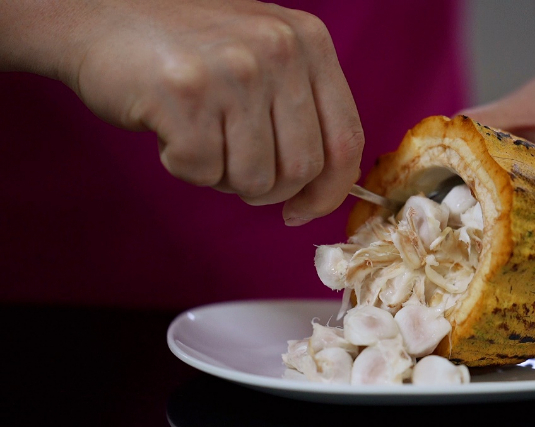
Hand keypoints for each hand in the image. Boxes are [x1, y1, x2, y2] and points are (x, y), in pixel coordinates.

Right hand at [61, 0, 363, 223]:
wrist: (100, 13)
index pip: (346, 140)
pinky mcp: (186, 94)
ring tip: (199, 135)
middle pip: (302, 169)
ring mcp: (234, 71)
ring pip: (254, 180)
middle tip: (232, 167)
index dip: (329, 191)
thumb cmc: (188, 50)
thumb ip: (301, 109)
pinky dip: (183, 167)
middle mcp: (279, 50)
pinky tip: (170, 130)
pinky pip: (202, 172)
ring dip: (221, 177)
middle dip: (267, 189)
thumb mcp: (264, 56)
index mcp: (309, 42)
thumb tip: (325, 189)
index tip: (302, 210)